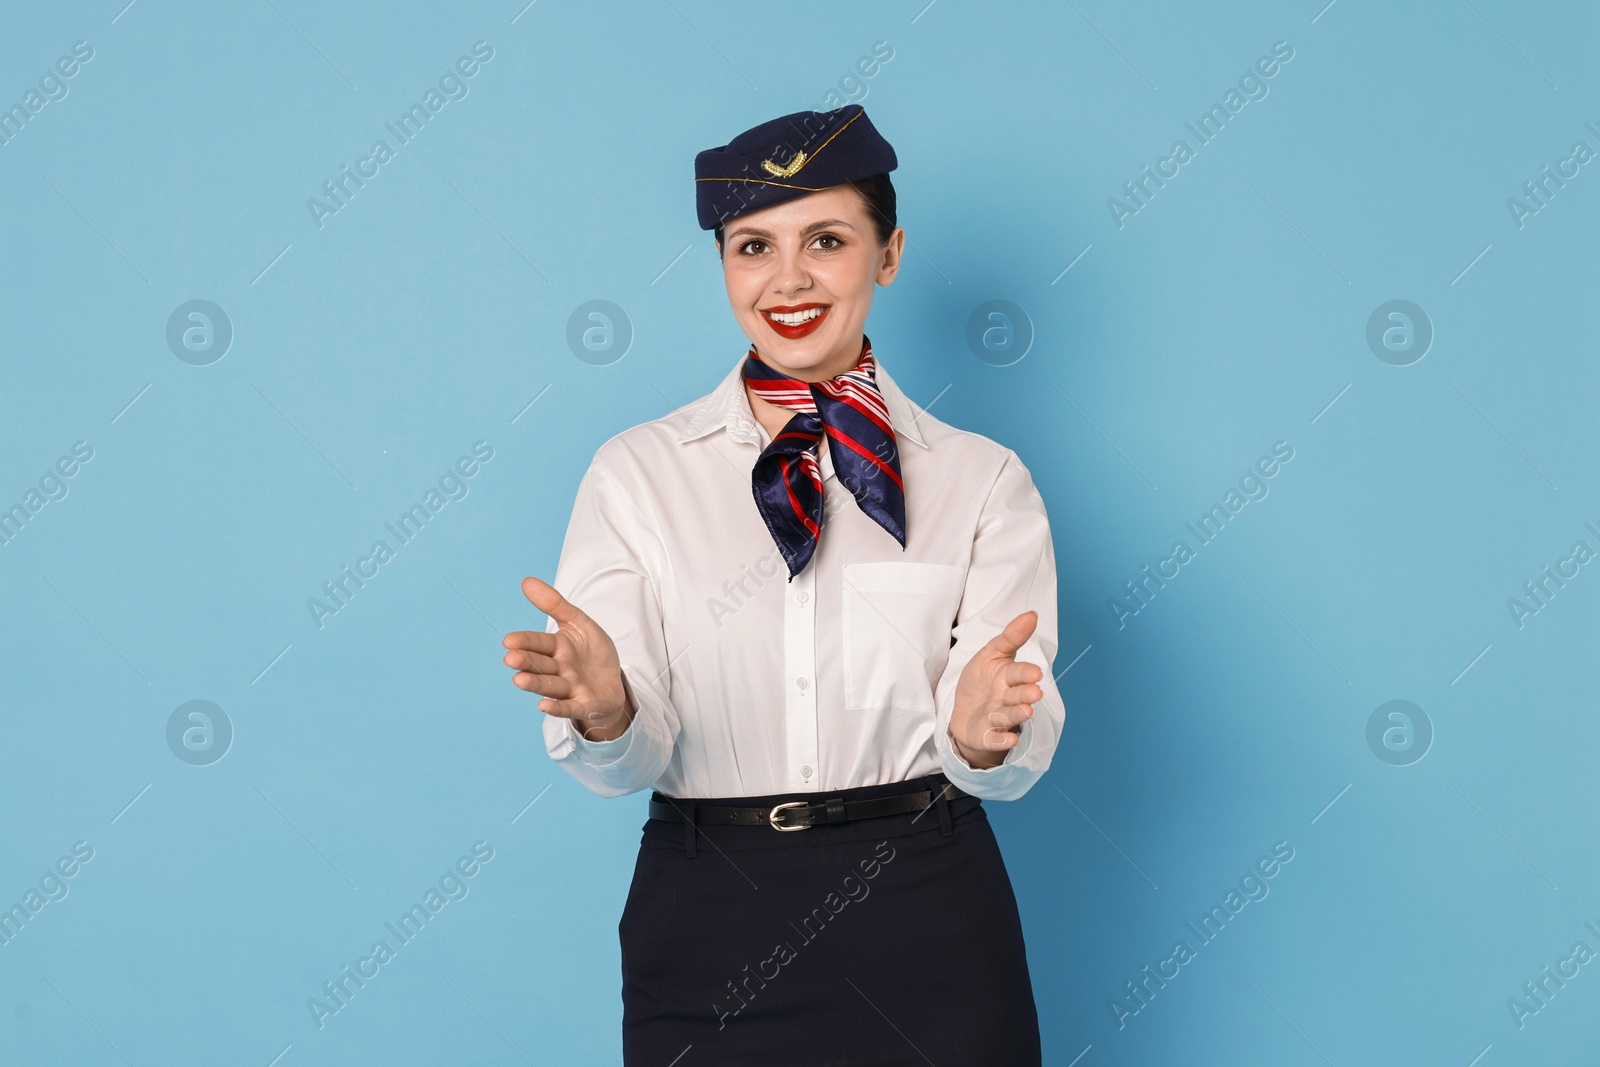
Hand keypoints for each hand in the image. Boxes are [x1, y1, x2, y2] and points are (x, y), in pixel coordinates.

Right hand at [502, 576, 635, 740]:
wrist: (613, 680)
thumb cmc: (592, 652)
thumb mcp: (579, 623)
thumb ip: (554, 604)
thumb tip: (526, 581)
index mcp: (557, 647)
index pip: (539, 643)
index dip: (525, 642)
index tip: (508, 640)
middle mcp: (559, 669)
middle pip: (541, 665)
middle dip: (526, 662)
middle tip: (511, 659)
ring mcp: (570, 688)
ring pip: (551, 686)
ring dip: (535, 683)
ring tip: (519, 680)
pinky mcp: (583, 705)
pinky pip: (569, 707)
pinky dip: (557, 707)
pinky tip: (544, 706)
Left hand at [948, 611, 1043, 769]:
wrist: (965, 712)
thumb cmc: (982, 681)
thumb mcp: (991, 654)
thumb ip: (1010, 636)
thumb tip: (1032, 614)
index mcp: (1008, 677)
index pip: (1019, 673)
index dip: (1025, 673)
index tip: (1035, 673)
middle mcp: (1007, 698)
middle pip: (1018, 696)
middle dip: (1026, 694)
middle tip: (1035, 693)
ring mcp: (998, 718)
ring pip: (1009, 716)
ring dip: (1017, 714)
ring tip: (1026, 711)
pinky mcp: (988, 736)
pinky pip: (996, 739)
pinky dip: (1003, 740)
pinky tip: (1011, 739)